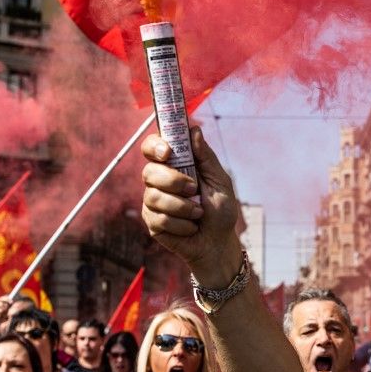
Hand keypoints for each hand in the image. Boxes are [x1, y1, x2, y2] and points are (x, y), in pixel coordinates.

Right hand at [141, 126, 241, 285]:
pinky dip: (182, 224)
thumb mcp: (220, 181)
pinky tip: (191, 227)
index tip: (167, 151)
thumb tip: (194, 129)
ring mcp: (153, 201)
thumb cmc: (221, 210)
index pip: (152, 148)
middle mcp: (159, 181)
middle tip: (194, 189)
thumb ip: (206, 157)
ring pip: (154, 196)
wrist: (219, 242)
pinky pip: (159, 218)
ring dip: (183, 207)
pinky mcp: (152, 222)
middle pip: (149, 171)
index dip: (154, 146)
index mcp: (174, 166)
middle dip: (174, 181)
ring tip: (198, 214)